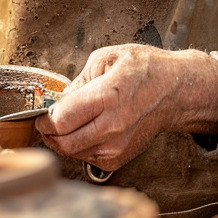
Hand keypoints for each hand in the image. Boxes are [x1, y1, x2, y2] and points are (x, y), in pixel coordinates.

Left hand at [36, 44, 217, 170]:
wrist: (175, 92)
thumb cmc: (144, 70)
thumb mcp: (106, 59)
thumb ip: (77, 81)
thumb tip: (58, 100)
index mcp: (107, 97)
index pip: (60, 120)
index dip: (44, 117)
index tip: (42, 111)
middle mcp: (112, 126)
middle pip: (63, 142)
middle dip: (48, 132)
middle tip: (47, 120)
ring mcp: (117, 146)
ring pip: (72, 153)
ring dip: (61, 140)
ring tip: (66, 123)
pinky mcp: (119, 158)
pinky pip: (86, 158)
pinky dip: (78, 147)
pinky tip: (83, 131)